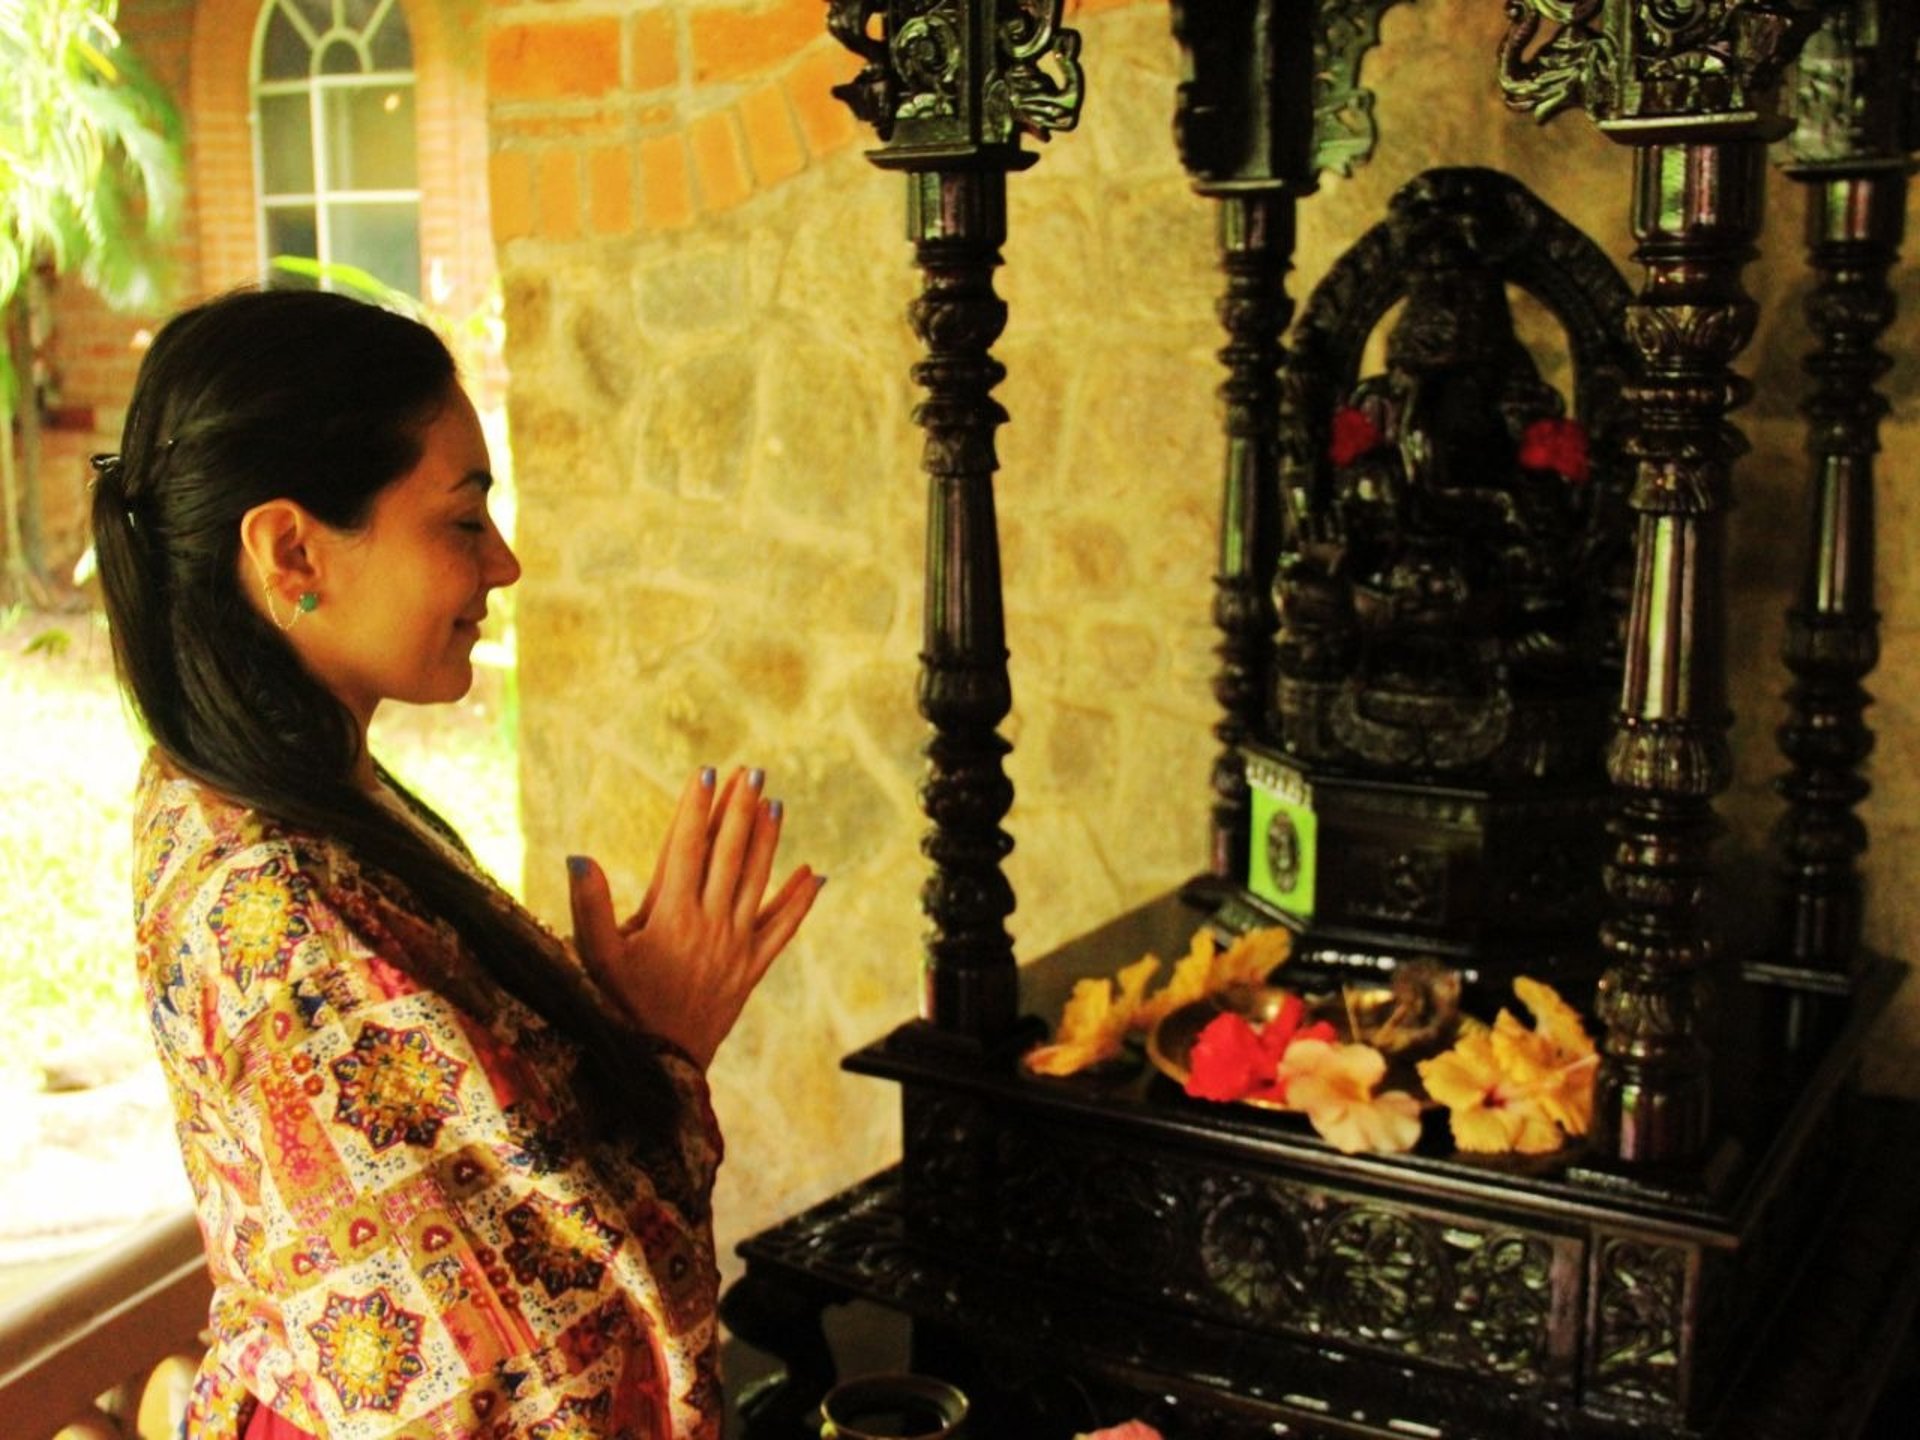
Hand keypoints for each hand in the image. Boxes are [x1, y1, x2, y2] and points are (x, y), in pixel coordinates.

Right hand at [567, 766, 821, 1069]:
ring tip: (776, 804)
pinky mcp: (750, 969)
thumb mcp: (595, 960)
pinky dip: (799, 901)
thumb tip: (580, 857)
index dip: (696, 807)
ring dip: (768, 841)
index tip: (706, 771)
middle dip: (740, 810)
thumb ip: (588, 907)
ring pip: (757, 882)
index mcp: (669, 916)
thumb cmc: (615, 1011)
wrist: (657, 1070)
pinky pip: (781, 929)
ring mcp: (734, 946)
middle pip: (728, 855)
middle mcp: (708, 924)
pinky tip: (814, 874)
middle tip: (753, 772)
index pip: (685, 847)